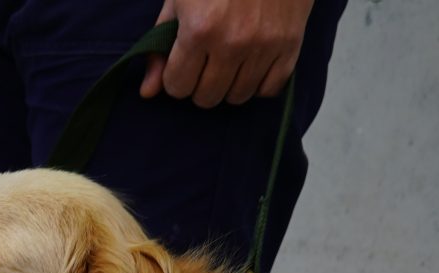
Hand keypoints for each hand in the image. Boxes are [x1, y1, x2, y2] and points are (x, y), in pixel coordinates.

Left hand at [141, 0, 313, 107]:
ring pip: (238, 97)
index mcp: (199, 30)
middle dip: (199, 85)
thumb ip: (160, 48)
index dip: (176, 78)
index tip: (182, 63)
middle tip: (204, 62)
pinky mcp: (290, 44)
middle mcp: (232, 43)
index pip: (178, 87)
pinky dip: (259, 83)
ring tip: (228, 61)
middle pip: (207, 98)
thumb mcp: (179, 1)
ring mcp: (264, 46)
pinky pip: (270, 89)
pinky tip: (251, 64)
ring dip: (228, 85)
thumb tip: (148, 92)